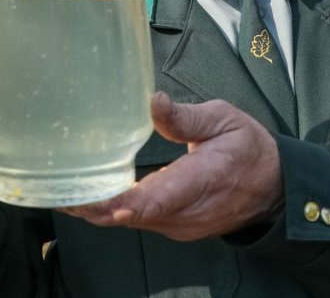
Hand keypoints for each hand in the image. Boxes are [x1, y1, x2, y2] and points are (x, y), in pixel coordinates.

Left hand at [63, 93, 282, 241]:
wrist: (273, 189)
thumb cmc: (248, 149)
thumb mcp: (224, 119)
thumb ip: (186, 116)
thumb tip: (153, 101)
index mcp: (201, 181)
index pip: (157, 199)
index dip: (124, 203)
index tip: (94, 201)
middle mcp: (186, 212)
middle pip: (132, 214)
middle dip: (94, 205)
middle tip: (56, 190)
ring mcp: (179, 225)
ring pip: (131, 220)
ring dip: (99, 209)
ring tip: (62, 190)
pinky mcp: (173, 227)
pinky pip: (138, 220)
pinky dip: (113, 210)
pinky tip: (89, 196)